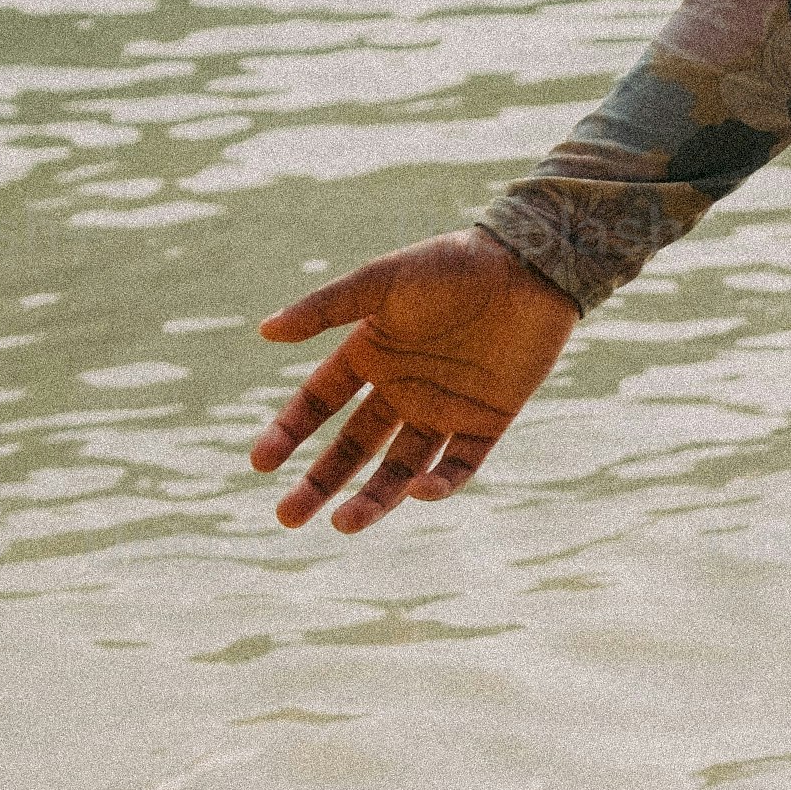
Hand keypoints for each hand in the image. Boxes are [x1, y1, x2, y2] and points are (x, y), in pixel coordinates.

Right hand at [251, 232, 581, 533]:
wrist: (530, 265)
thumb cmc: (452, 265)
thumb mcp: (382, 282)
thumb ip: (326, 308)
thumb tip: (265, 330)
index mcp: (370, 354)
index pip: (318, 404)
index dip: (288, 432)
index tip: (260, 463)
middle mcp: (402, 388)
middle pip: (352, 447)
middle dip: (320, 482)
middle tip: (288, 517)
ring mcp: (444, 408)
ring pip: (401, 466)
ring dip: (373, 498)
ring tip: (344, 524)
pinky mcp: (488, 421)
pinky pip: (460, 463)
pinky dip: (441, 483)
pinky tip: (418, 491)